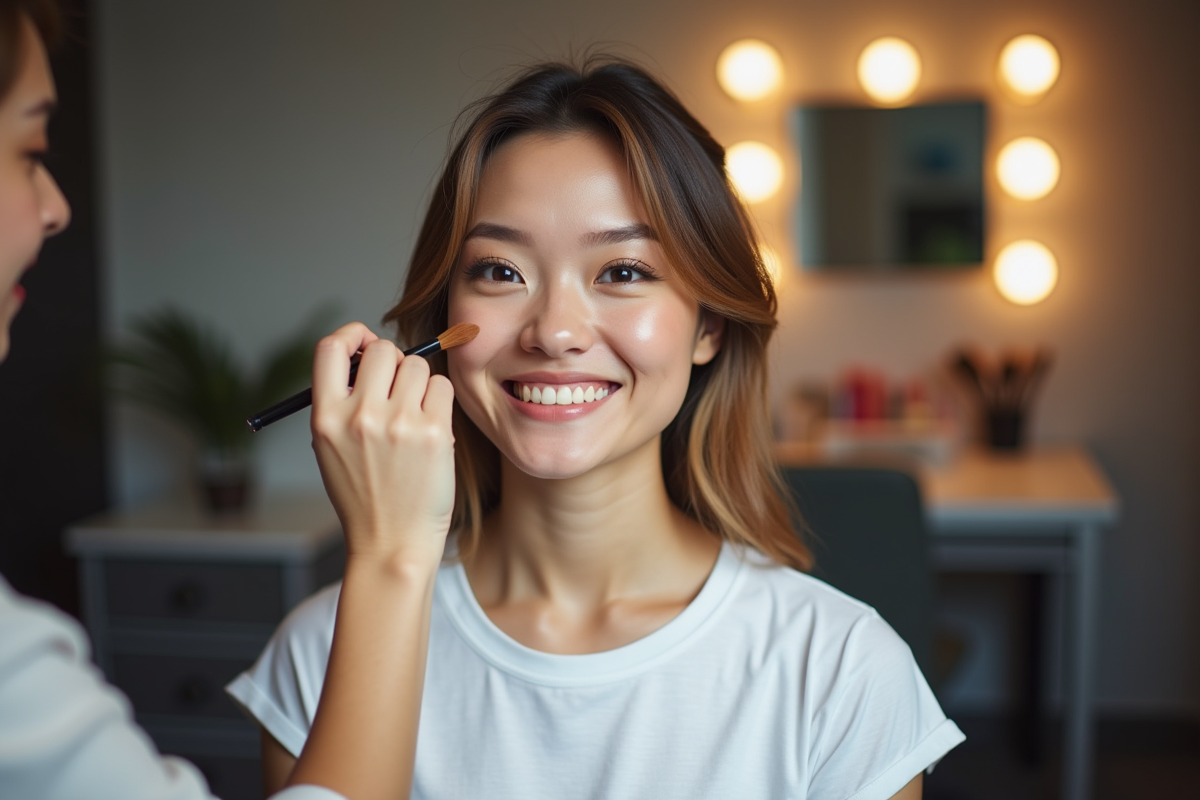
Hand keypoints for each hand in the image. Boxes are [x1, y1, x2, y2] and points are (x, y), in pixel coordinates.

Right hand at [310, 322, 455, 567]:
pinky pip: (443, 387)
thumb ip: (343, 403)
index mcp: (326, 418)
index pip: (331, 348)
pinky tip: (432, 429)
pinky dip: (440, 401)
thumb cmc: (365, 496)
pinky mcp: (435, 433)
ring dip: (420, 384)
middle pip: (383, 350)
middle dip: (393, 363)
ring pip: (418, 366)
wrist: (391, 543)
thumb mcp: (331, 449)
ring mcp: (399, 423)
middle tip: (398, 391)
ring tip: (414, 418)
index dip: (351, 336)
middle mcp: (360, 416)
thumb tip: (368, 353)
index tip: (364, 345)